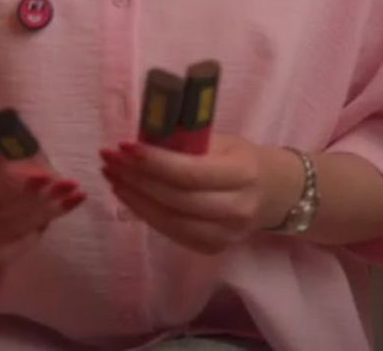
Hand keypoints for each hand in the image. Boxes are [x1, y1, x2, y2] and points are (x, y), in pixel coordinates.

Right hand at [0, 144, 85, 269]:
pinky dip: (30, 237)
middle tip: (70, 186)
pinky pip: (4, 252)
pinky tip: (49, 221)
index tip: (47, 176)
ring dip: (43, 215)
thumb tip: (31, 152)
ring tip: (70, 199)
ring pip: (6, 231)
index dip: (14, 183)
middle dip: (39, 199)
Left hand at [100, 133, 303, 254]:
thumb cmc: (239, 157)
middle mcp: (237, 207)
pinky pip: (173, 233)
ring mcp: (227, 234)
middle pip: (177, 199)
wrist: (273, 192)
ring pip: (171, 220)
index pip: (191, 172)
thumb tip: (142, 133)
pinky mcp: (214, 248)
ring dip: (135, 198)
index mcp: (243, 171)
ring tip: (112, 175)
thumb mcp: (221, 140)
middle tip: (109, 158)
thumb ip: (187, 140)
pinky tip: (128, 195)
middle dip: (137, 178)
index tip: (124, 145)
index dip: (154, 161)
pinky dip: (146, 214)